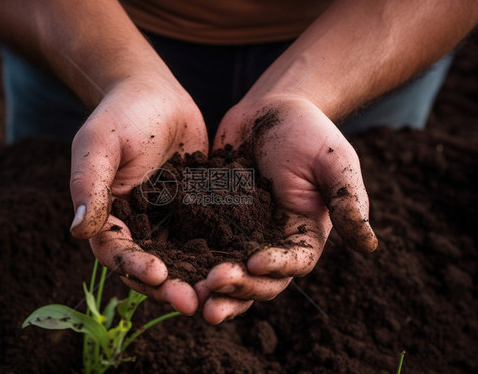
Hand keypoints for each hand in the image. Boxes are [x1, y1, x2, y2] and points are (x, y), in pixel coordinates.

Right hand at [69, 75, 207, 314]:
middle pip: (151, 265)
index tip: (158, 274)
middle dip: (170, 286)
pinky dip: (219, 253)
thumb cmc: (120, 113)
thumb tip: (78, 231)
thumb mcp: (99, 144)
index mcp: (108, 216)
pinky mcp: (195, 211)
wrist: (154, 92)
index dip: (134, 267)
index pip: (116, 252)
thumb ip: (88, 185)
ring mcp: (168, 220)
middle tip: (194, 302)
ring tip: (220, 293)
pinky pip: (207, 237)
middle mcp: (138, 226)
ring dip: (197, 278)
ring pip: (182, 259)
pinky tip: (241, 264)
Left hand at [197, 96, 376, 323]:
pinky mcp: (213, 222)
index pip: (294, 263)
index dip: (276, 268)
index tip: (254, 263)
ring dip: (211, 288)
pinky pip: (200, 245)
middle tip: (212, 288)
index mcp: (304, 234)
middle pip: (258, 280)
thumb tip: (370, 247)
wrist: (269, 110)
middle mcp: (272, 242)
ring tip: (191, 295)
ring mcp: (240, 235)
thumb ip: (346, 201)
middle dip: (237, 288)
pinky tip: (168, 266)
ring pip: (227, 271)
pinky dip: (188, 260)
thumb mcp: (333, 162)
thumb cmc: (308, 131)